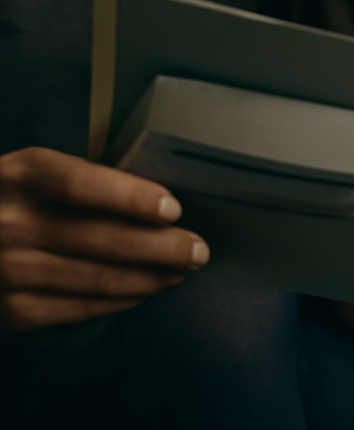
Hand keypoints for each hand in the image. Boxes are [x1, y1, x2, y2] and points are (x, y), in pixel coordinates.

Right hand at [0, 146, 209, 333]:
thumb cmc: (8, 199)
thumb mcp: (29, 173)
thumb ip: (78, 179)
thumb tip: (156, 195)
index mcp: (20, 175)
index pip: (82, 184)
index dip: (132, 197)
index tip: (174, 208)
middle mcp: (10, 224)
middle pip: (102, 238)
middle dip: (162, 247)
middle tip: (200, 250)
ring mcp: (6, 273)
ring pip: (99, 279)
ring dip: (151, 277)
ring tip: (182, 269)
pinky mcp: (9, 313)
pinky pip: (79, 309)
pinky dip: (120, 300)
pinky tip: (145, 290)